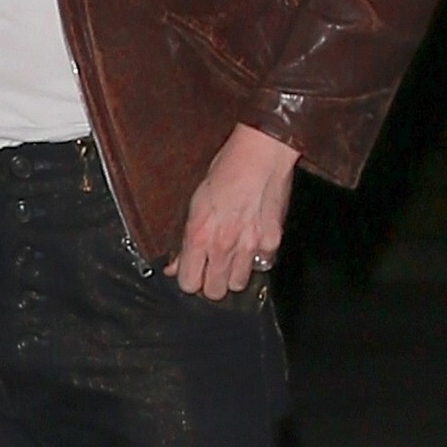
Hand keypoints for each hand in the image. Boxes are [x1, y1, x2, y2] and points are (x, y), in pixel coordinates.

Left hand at [167, 122, 297, 297]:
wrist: (260, 155)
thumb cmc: (225, 171)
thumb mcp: (194, 203)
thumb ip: (185, 239)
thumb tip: (174, 264)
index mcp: (198, 236)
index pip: (188, 283)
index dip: (189, 280)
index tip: (192, 272)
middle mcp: (223, 246)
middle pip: (214, 291)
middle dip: (210, 283)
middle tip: (211, 269)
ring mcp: (249, 246)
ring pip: (239, 285)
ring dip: (233, 275)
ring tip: (232, 258)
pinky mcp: (271, 242)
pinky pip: (262, 266)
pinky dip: (257, 260)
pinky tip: (252, 244)